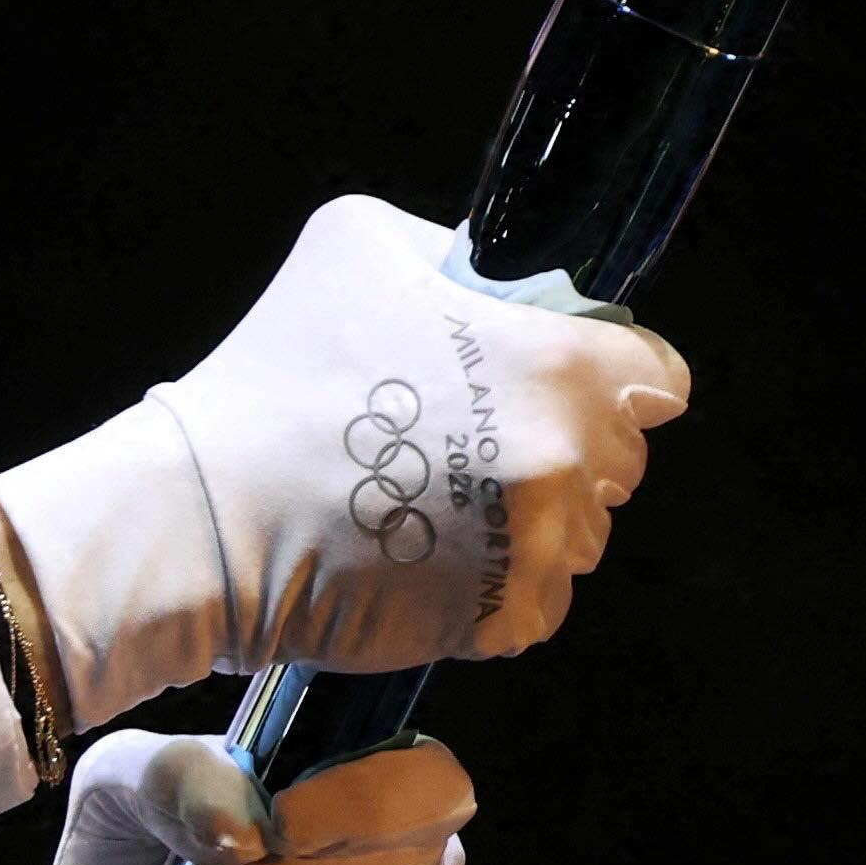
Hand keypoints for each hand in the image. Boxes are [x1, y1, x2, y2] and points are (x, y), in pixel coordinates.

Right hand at [0, 195, 690, 732]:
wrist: (209, 517)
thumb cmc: (277, 373)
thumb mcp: (361, 243)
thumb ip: (456, 256)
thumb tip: (496, 280)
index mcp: (556, 365)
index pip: (656, 376)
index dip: (614, 373)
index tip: (565, 380)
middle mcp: (566, 459)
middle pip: (620, 458)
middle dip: (568, 445)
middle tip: (474, 440)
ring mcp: (539, 549)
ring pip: (580, 532)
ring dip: (533, 519)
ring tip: (440, 503)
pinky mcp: (505, 620)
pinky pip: (538, 601)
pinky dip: (498, 585)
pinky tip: (429, 556)